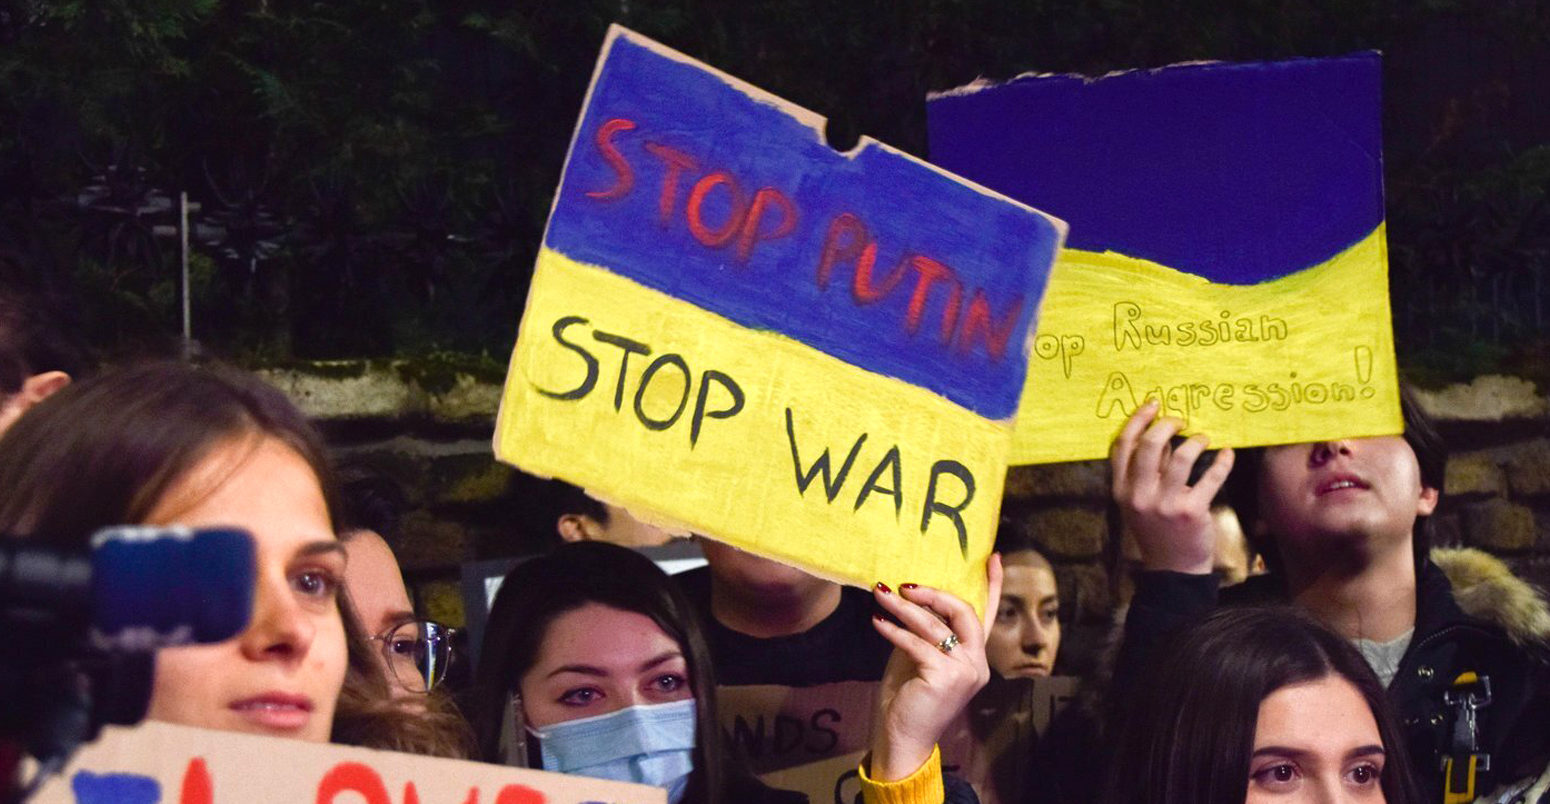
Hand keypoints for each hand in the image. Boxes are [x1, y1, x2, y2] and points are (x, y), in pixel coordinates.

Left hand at [866, 555, 1001, 780]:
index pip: (988, 614)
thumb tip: (910, 597)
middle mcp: (977, 663)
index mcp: (975, 657)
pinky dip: (895, 631)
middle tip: (905, 584)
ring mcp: (965, 671)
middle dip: (933, 593)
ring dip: (904, 607)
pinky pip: (918, 644)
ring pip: (935, 625)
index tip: (995, 556)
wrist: (904, 738)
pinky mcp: (946, 678)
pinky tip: (878, 621)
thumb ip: (925, 631)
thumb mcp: (919, 657)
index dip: (993, 585)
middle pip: (964, 612)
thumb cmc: (909, 697)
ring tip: (881, 594)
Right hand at [1110, 399, 1234, 574]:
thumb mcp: (1140, 501)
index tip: (1153, 405)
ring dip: (1196, 441)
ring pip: (1182, 457)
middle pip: (1149, 445)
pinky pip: (1210, 477)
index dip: (1137, 420)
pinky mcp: (1191, 512)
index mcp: (1122, 489)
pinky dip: (1222, 462)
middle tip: (1181, 420)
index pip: (1123, 446)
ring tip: (1204, 438)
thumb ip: (1147, 470)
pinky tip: (1226, 455)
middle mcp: (1139, 495)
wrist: (1173, 569)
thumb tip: (1162, 434)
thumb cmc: (1157, 529)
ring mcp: (1165, 504)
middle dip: (1167, 424)